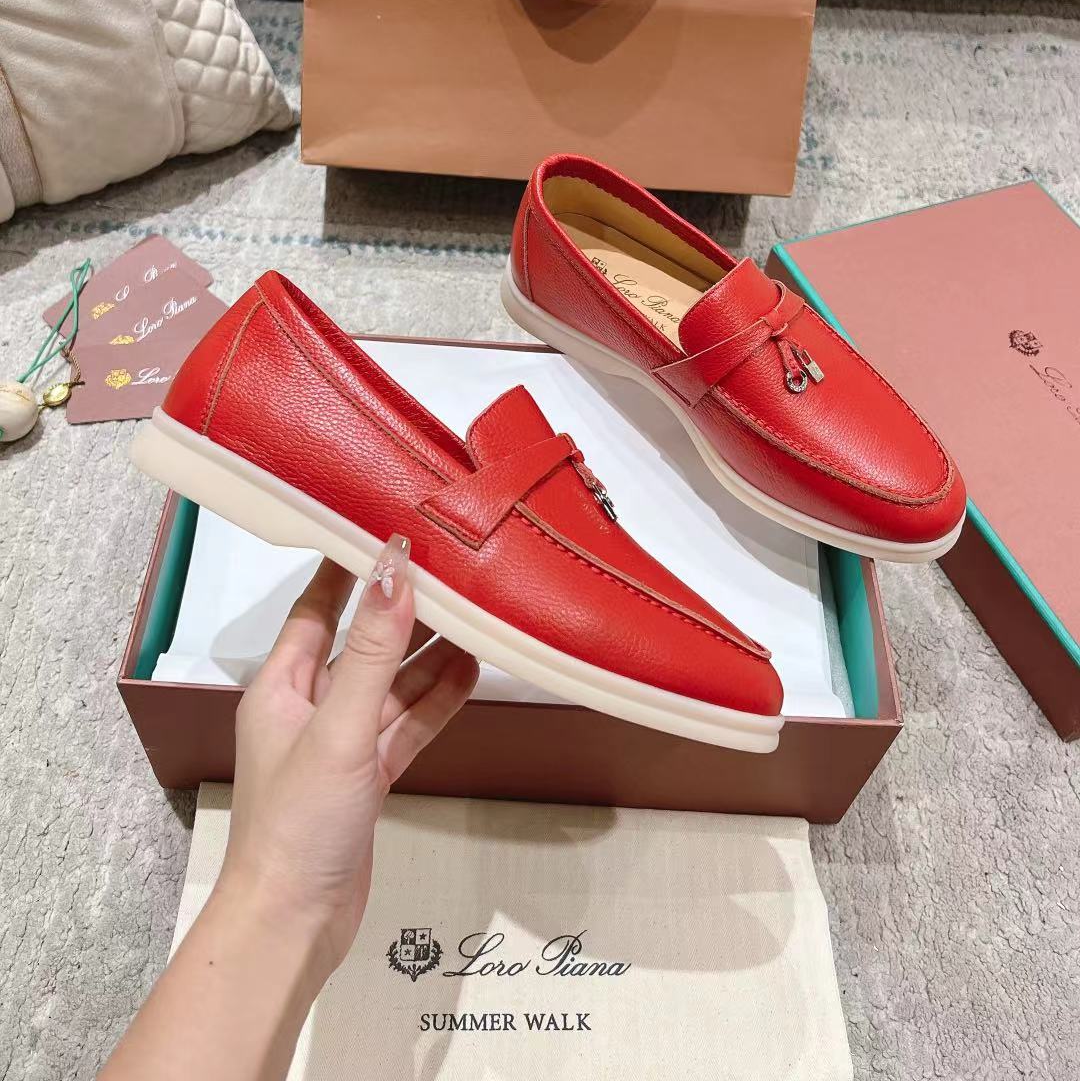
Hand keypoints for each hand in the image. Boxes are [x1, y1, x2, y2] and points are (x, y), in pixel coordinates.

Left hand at [217, 535, 477, 979]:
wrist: (294, 925)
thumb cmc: (299, 821)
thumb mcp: (339, 727)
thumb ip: (371, 650)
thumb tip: (395, 567)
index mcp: (282, 684)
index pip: (318, 605)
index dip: (350, 565)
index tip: (389, 522)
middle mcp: (310, 705)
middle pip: (363, 641)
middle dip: (404, 606)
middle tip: (454, 565)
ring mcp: (342, 743)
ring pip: (392, 683)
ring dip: (430, 653)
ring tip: (478, 611)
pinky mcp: (369, 777)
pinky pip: (407, 725)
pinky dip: (437, 700)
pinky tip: (473, 671)